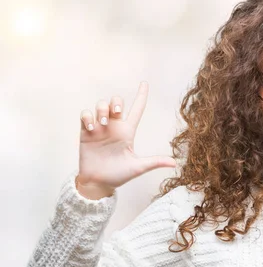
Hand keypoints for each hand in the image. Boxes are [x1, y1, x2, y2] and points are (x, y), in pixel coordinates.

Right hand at [77, 81, 175, 198]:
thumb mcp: (138, 167)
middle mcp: (114, 127)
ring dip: (102, 109)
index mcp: (128, 132)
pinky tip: (90, 127)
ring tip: (102, 123)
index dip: (141, 96)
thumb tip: (175, 163)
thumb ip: (154, 162)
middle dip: (115, 102)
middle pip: (115, 102)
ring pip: (100, 105)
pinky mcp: (85, 132)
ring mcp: (99, 128)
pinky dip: (87, 116)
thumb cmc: (119, 175)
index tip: (144, 83)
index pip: (137, 110)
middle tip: (116, 113)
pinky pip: (85, 114)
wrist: (98, 183)